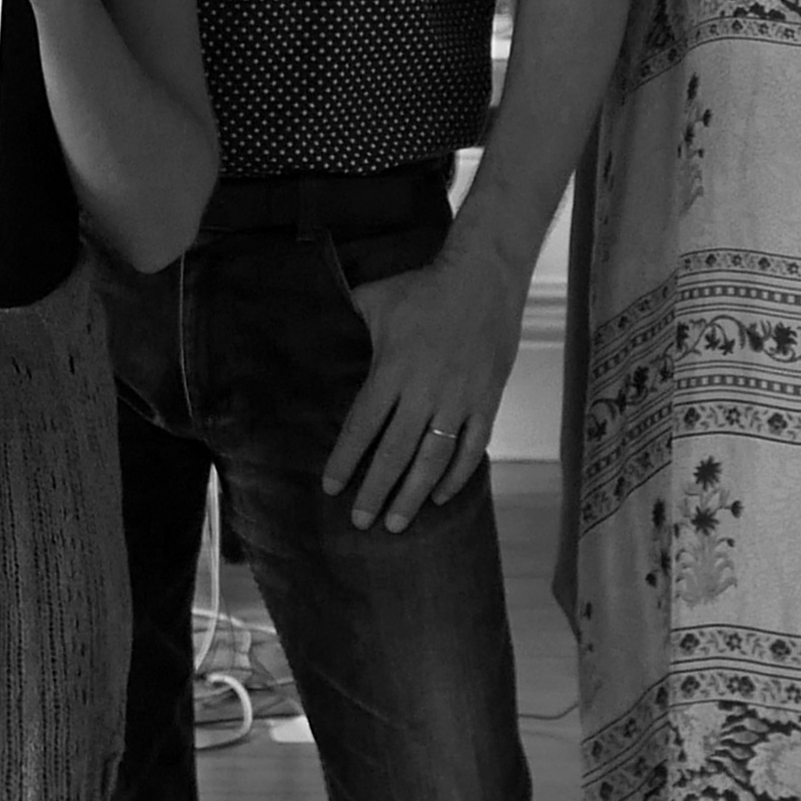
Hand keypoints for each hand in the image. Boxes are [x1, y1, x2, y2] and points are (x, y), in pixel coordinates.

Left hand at [319, 240, 525, 530]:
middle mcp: (424, 392)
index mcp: (391, 370)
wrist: (484, 277)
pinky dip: (456, 476)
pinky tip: (439, 496)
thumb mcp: (374, 299)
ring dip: (413, 495)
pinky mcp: (487, 400)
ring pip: (432, 460)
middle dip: (375, 492)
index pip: (361, 427)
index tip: (330, 488)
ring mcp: (459, 400)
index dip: (344, 460)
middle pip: (394, 454)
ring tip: (396, 524)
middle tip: (359, 523)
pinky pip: (472, 448)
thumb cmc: (423, 288)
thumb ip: (346, 321)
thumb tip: (313, 327)